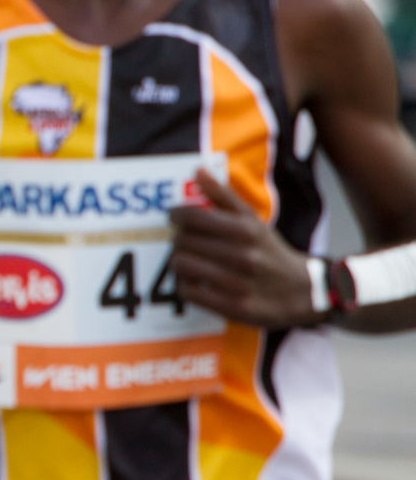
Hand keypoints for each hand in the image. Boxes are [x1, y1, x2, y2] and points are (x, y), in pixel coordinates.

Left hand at [169, 169, 321, 327]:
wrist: (304, 291)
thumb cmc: (269, 251)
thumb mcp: (252, 220)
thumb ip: (223, 196)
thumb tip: (198, 171)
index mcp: (246, 231)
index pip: (192, 216)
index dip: (176, 215)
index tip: (175, 217)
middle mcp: (243, 256)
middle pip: (183, 241)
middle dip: (178, 238)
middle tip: (184, 240)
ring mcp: (238, 284)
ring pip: (182, 266)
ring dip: (178, 261)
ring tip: (187, 259)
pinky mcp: (233, 308)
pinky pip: (189, 292)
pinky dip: (185, 285)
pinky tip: (194, 280)